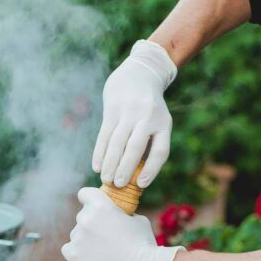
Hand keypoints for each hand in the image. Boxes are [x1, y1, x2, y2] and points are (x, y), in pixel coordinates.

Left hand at [61, 188, 182, 260]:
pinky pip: (69, 249)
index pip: (85, 194)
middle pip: (82, 217)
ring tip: (103, 252)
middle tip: (106, 237)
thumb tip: (116, 215)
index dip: (90, 200)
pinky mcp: (73, 255)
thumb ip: (121, 214)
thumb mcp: (137, 219)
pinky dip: (77, 253)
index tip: (93, 207)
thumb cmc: (143, 244)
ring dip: (85, 240)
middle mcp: (85, 218)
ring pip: (77, 234)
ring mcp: (78, 237)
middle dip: (92, 224)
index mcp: (101, 205)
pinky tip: (90, 259)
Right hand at [92, 40, 176, 188]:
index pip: (160, 151)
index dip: (151, 169)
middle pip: (135, 147)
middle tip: (118, 186)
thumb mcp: (159, 121)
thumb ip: (151, 143)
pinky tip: (97, 166)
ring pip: (117, 142)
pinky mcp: (112, 109)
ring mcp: (129, 112)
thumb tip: (137, 176)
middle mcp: (147, 117)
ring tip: (106, 180)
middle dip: (125, 169)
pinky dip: (100, 152)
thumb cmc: (149, 107)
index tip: (141, 185)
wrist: (139, 74)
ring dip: (110, 163)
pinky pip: (104, 134)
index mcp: (163, 123)